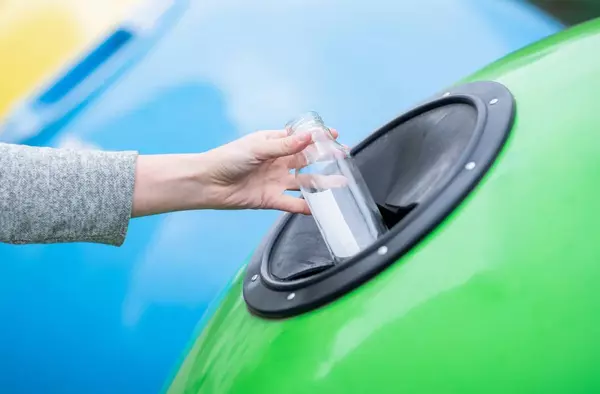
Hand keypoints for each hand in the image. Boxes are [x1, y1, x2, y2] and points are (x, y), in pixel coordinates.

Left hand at [132, 128, 338, 216]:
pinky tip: (319, 207)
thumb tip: (310, 136)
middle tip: (344, 157)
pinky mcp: (270, 199)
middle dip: (325, 158)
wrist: (208, 183)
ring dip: (322, 182)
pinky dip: (305, 206)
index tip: (334, 134)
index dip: (317, 137)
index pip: (300, 138)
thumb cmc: (227, 159)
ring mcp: (275, 181)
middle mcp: (277, 162)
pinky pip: (292, 203)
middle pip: (306, 159)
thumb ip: (285, 145)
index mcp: (273, 143)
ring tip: (340, 183)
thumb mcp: (258, 148)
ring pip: (304, 181)